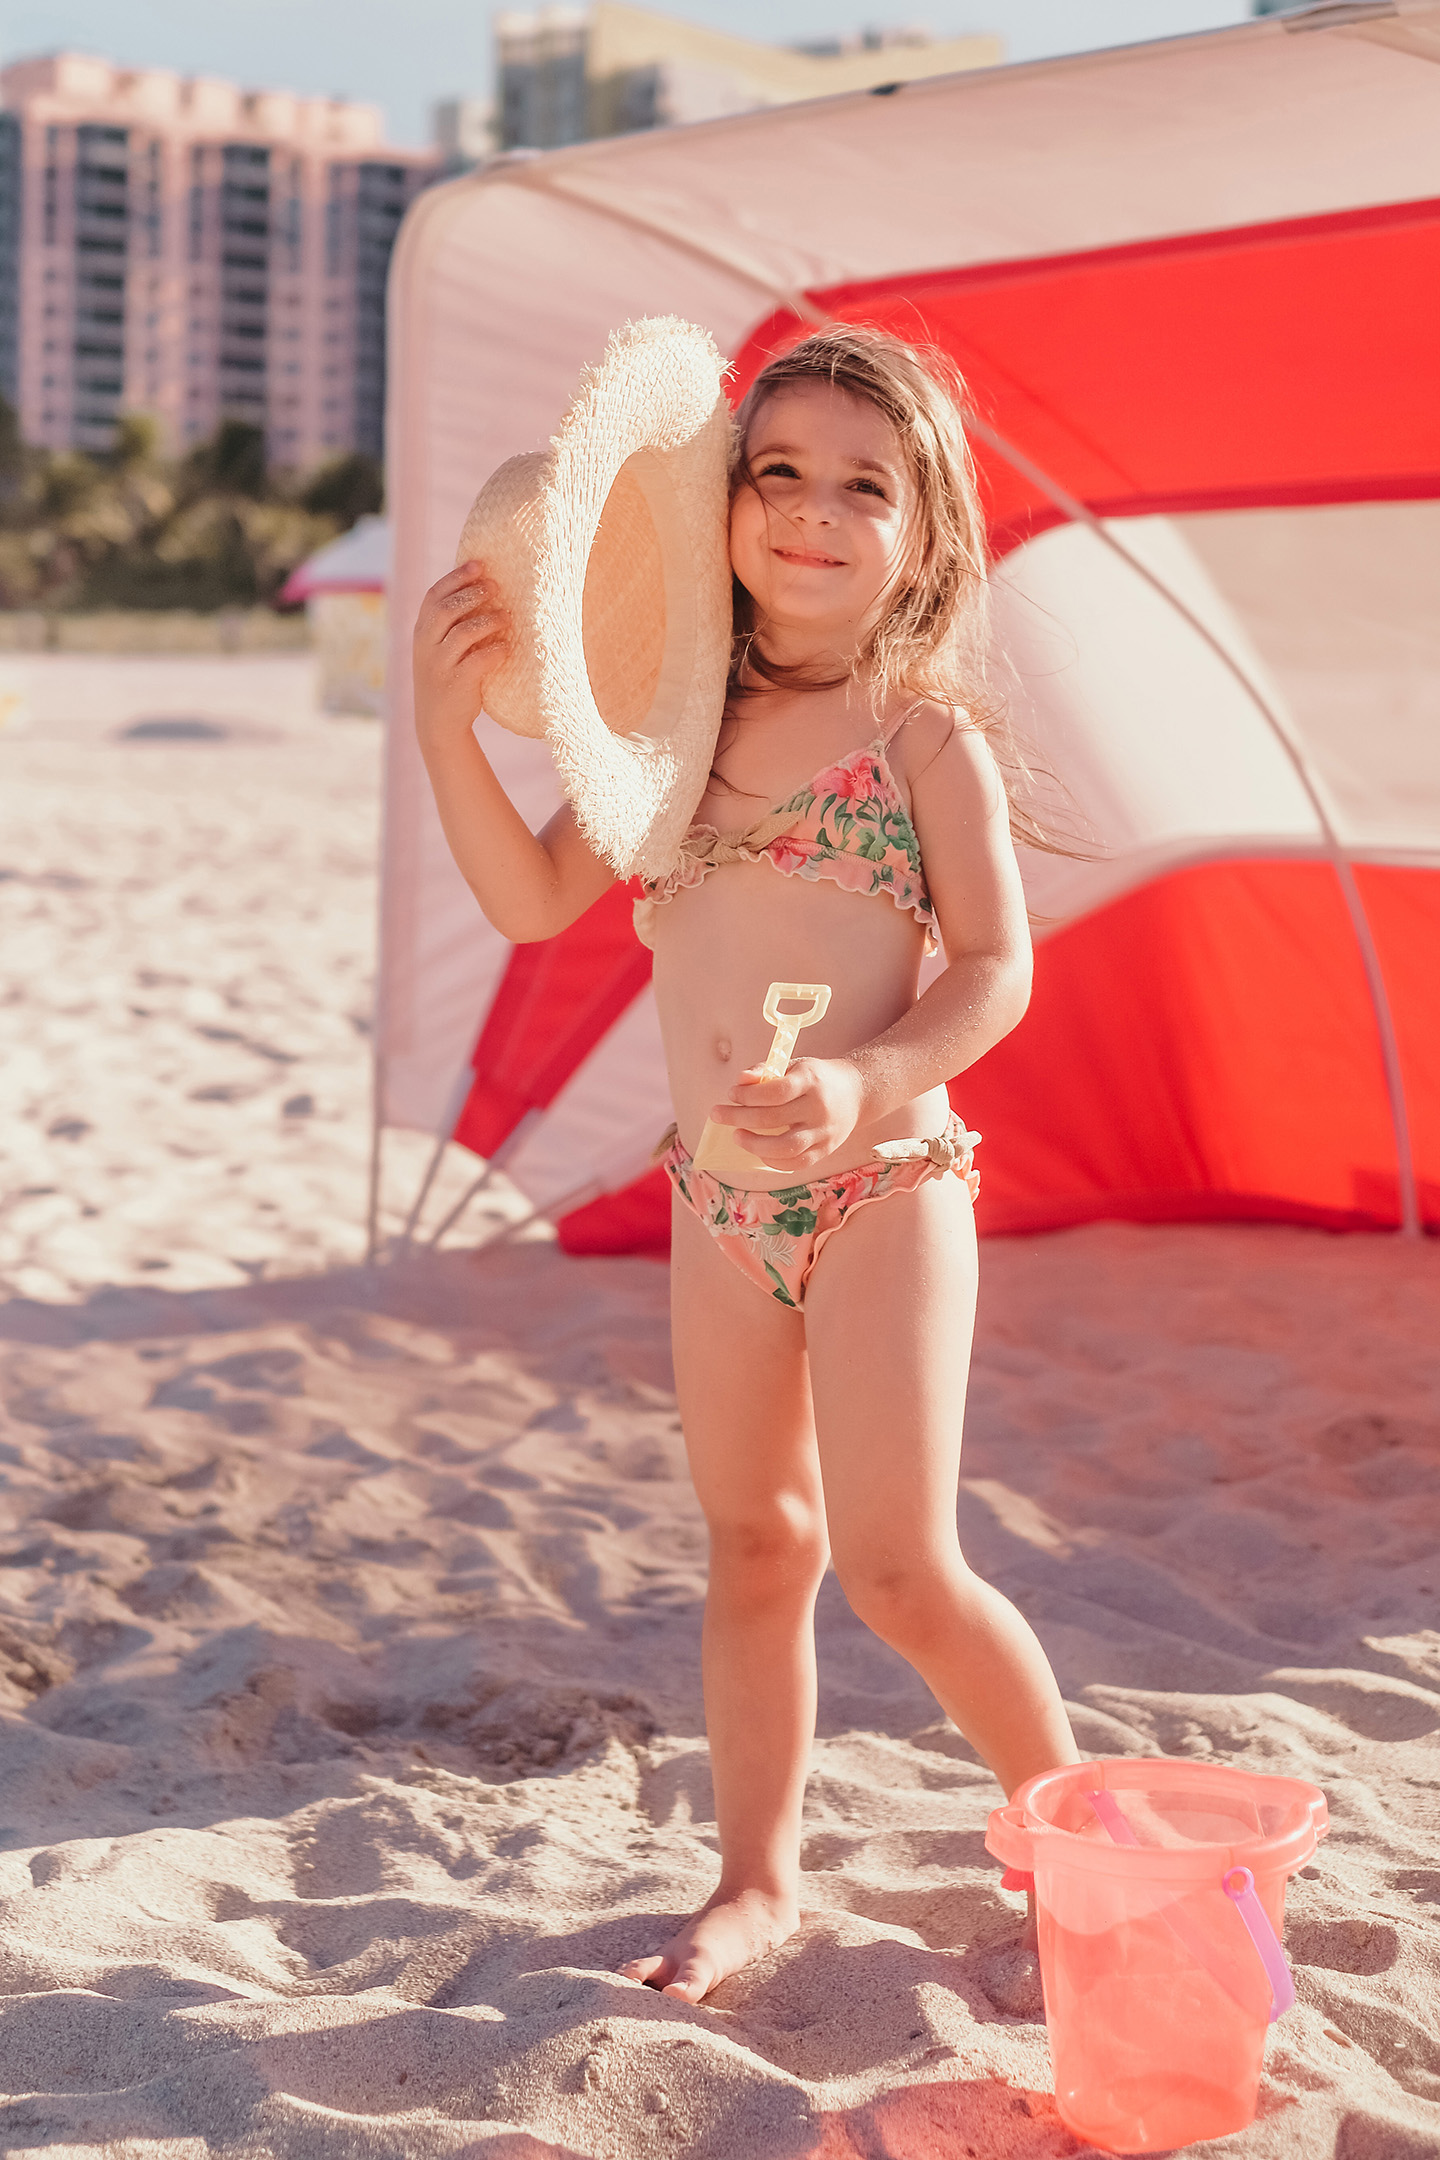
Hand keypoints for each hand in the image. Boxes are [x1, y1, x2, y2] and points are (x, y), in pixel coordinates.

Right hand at [413, 562, 509, 742]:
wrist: (438, 722)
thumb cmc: (447, 676)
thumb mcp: (439, 647)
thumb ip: (451, 622)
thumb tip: (481, 587)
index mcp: (421, 632)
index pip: (434, 595)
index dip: (456, 577)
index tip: (479, 564)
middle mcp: (426, 646)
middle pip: (447, 609)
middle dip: (473, 593)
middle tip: (497, 586)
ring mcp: (440, 665)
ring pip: (463, 633)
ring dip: (488, 620)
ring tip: (507, 616)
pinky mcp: (457, 683)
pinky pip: (479, 661)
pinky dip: (495, 651)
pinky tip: (506, 647)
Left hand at [707, 1057, 866, 1172]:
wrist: (856, 1094)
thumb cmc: (817, 1078)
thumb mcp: (794, 1066)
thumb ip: (765, 1071)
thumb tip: (739, 1081)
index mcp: (811, 1081)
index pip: (776, 1091)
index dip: (749, 1095)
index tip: (731, 1094)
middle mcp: (819, 1109)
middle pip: (774, 1119)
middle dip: (739, 1118)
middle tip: (718, 1114)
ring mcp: (824, 1133)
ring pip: (786, 1148)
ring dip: (754, 1145)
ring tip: (737, 1136)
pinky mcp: (825, 1151)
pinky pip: (796, 1164)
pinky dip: (772, 1160)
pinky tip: (758, 1150)